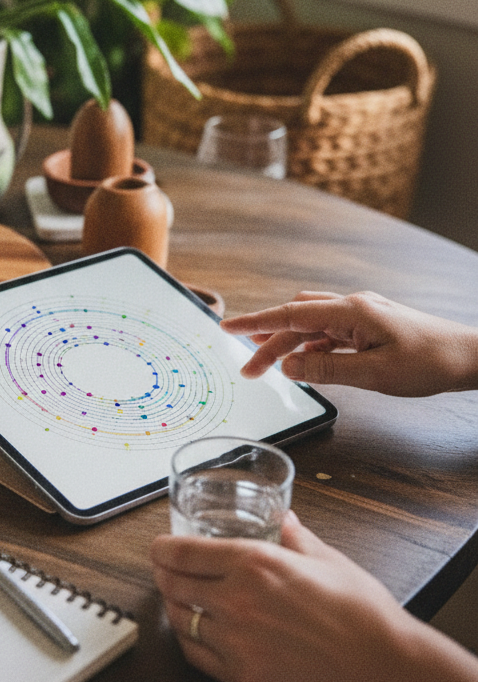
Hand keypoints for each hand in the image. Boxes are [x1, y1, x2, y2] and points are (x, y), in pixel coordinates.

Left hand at [151, 512, 415, 681]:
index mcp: (255, 563)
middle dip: (165, 575)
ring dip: (176, 608)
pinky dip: (189, 641)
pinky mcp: (243, 678)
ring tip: (182, 601)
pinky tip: (197, 634)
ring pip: (180, 620)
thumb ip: (294, 536)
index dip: (163, 549)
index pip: (183, 553)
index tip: (159, 548)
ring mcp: (236, 643)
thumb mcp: (327, 558)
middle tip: (167, 571)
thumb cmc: (362, 613)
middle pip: (173, 585)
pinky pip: (196, 656)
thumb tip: (283, 518)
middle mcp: (237, 601)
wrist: (384, 669)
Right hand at [220, 290, 477, 395]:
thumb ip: (326, 369)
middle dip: (268, 341)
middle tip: (247, 369)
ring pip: (312, 326)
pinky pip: (330, 334)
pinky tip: (306, 365)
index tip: (227, 327)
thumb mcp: (374, 374)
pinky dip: (312, 348)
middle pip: (297, 319)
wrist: (469, 357)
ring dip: (289, 345)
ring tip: (269, 369)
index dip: (257, 323)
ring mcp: (362, 316)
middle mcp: (353, 307)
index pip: (291, 313)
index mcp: (352, 311)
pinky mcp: (370, 328)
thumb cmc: (430, 362)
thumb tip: (289, 367)